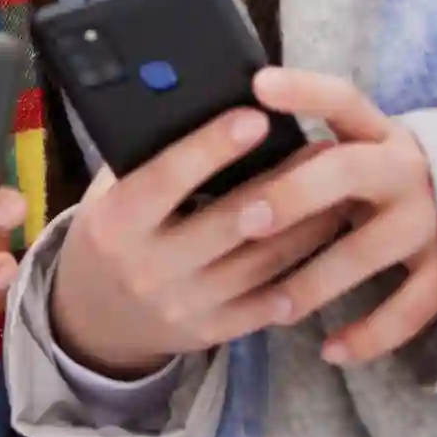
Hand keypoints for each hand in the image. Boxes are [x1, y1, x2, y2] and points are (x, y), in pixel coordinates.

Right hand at [50, 109, 346, 377]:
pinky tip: (328, 248)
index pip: (166, 179)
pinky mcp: (209, 333)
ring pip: (261, 264)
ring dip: (308, 228)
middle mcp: (148, 267)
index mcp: (116, 221)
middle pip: (229, 223)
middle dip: (283, 184)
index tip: (255, 117)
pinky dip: (302, 276)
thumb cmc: (113, 233)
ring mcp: (182, 305)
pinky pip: (266, 305)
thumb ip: (148, 158)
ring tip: (341, 193)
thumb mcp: (110, 193)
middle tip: (325, 151)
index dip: (211, 148)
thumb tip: (203, 104)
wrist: (95, 317)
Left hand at [245, 67, 436, 364]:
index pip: (341, 99)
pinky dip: (370, 334)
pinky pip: (409, 310)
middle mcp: (406, 168)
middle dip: (294, 195)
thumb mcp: (358, 148)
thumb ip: (310, 147)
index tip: (258, 83)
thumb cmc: (380, 178)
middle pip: (348, 172)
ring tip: (276, 305)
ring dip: (319, 280)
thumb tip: (223, 141)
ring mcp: (431, 221)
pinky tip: (331, 351)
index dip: (303, 90)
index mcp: (377, 131)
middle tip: (246, 218)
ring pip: (369, 250)